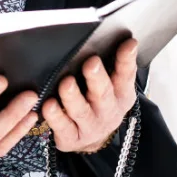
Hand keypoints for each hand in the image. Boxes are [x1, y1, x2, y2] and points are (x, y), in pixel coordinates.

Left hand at [42, 39, 138, 153]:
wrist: (92, 138)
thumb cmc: (98, 101)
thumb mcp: (112, 85)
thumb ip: (114, 64)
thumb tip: (121, 37)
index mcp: (121, 94)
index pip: (126, 75)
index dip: (127, 60)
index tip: (128, 44)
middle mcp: (108, 111)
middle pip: (103, 94)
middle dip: (97, 78)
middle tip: (91, 63)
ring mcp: (90, 127)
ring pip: (81, 111)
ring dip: (73, 97)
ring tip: (66, 83)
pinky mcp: (71, 138)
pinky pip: (62, 128)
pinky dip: (55, 117)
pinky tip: (48, 105)